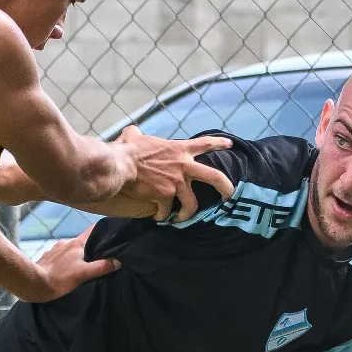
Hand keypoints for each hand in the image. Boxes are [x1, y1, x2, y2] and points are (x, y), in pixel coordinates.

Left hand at [29, 227, 118, 300]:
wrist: (33, 284)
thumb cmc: (59, 278)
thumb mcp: (84, 274)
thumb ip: (101, 267)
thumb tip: (118, 261)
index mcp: (76, 243)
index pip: (92, 229)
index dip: (103, 231)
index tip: (112, 235)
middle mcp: (65, 243)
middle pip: (83, 241)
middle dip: (91, 247)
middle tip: (99, 257)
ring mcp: (54, 250)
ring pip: (70, 249)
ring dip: (77, 255)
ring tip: (82, 266)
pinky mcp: (46, 258)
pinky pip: (60, 256)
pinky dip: (65, 260)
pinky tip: (66, 270)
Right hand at [116, 126, 234, 220]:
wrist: (121, 165)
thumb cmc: (127, 149)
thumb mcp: (135, 136)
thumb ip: (139, 134)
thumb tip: (132, 133)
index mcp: (179, 149)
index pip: (204, 143)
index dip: (219, 143)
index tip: (230, 145)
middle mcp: (183, 166)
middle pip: (214, 177)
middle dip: (226, 188)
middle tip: (229, 197)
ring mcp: (176, 183)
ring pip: (192, 204)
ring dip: (187, 214)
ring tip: (181, 218)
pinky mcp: (166, 197)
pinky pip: (166, 211)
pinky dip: (162, 215)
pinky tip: (157, 217)